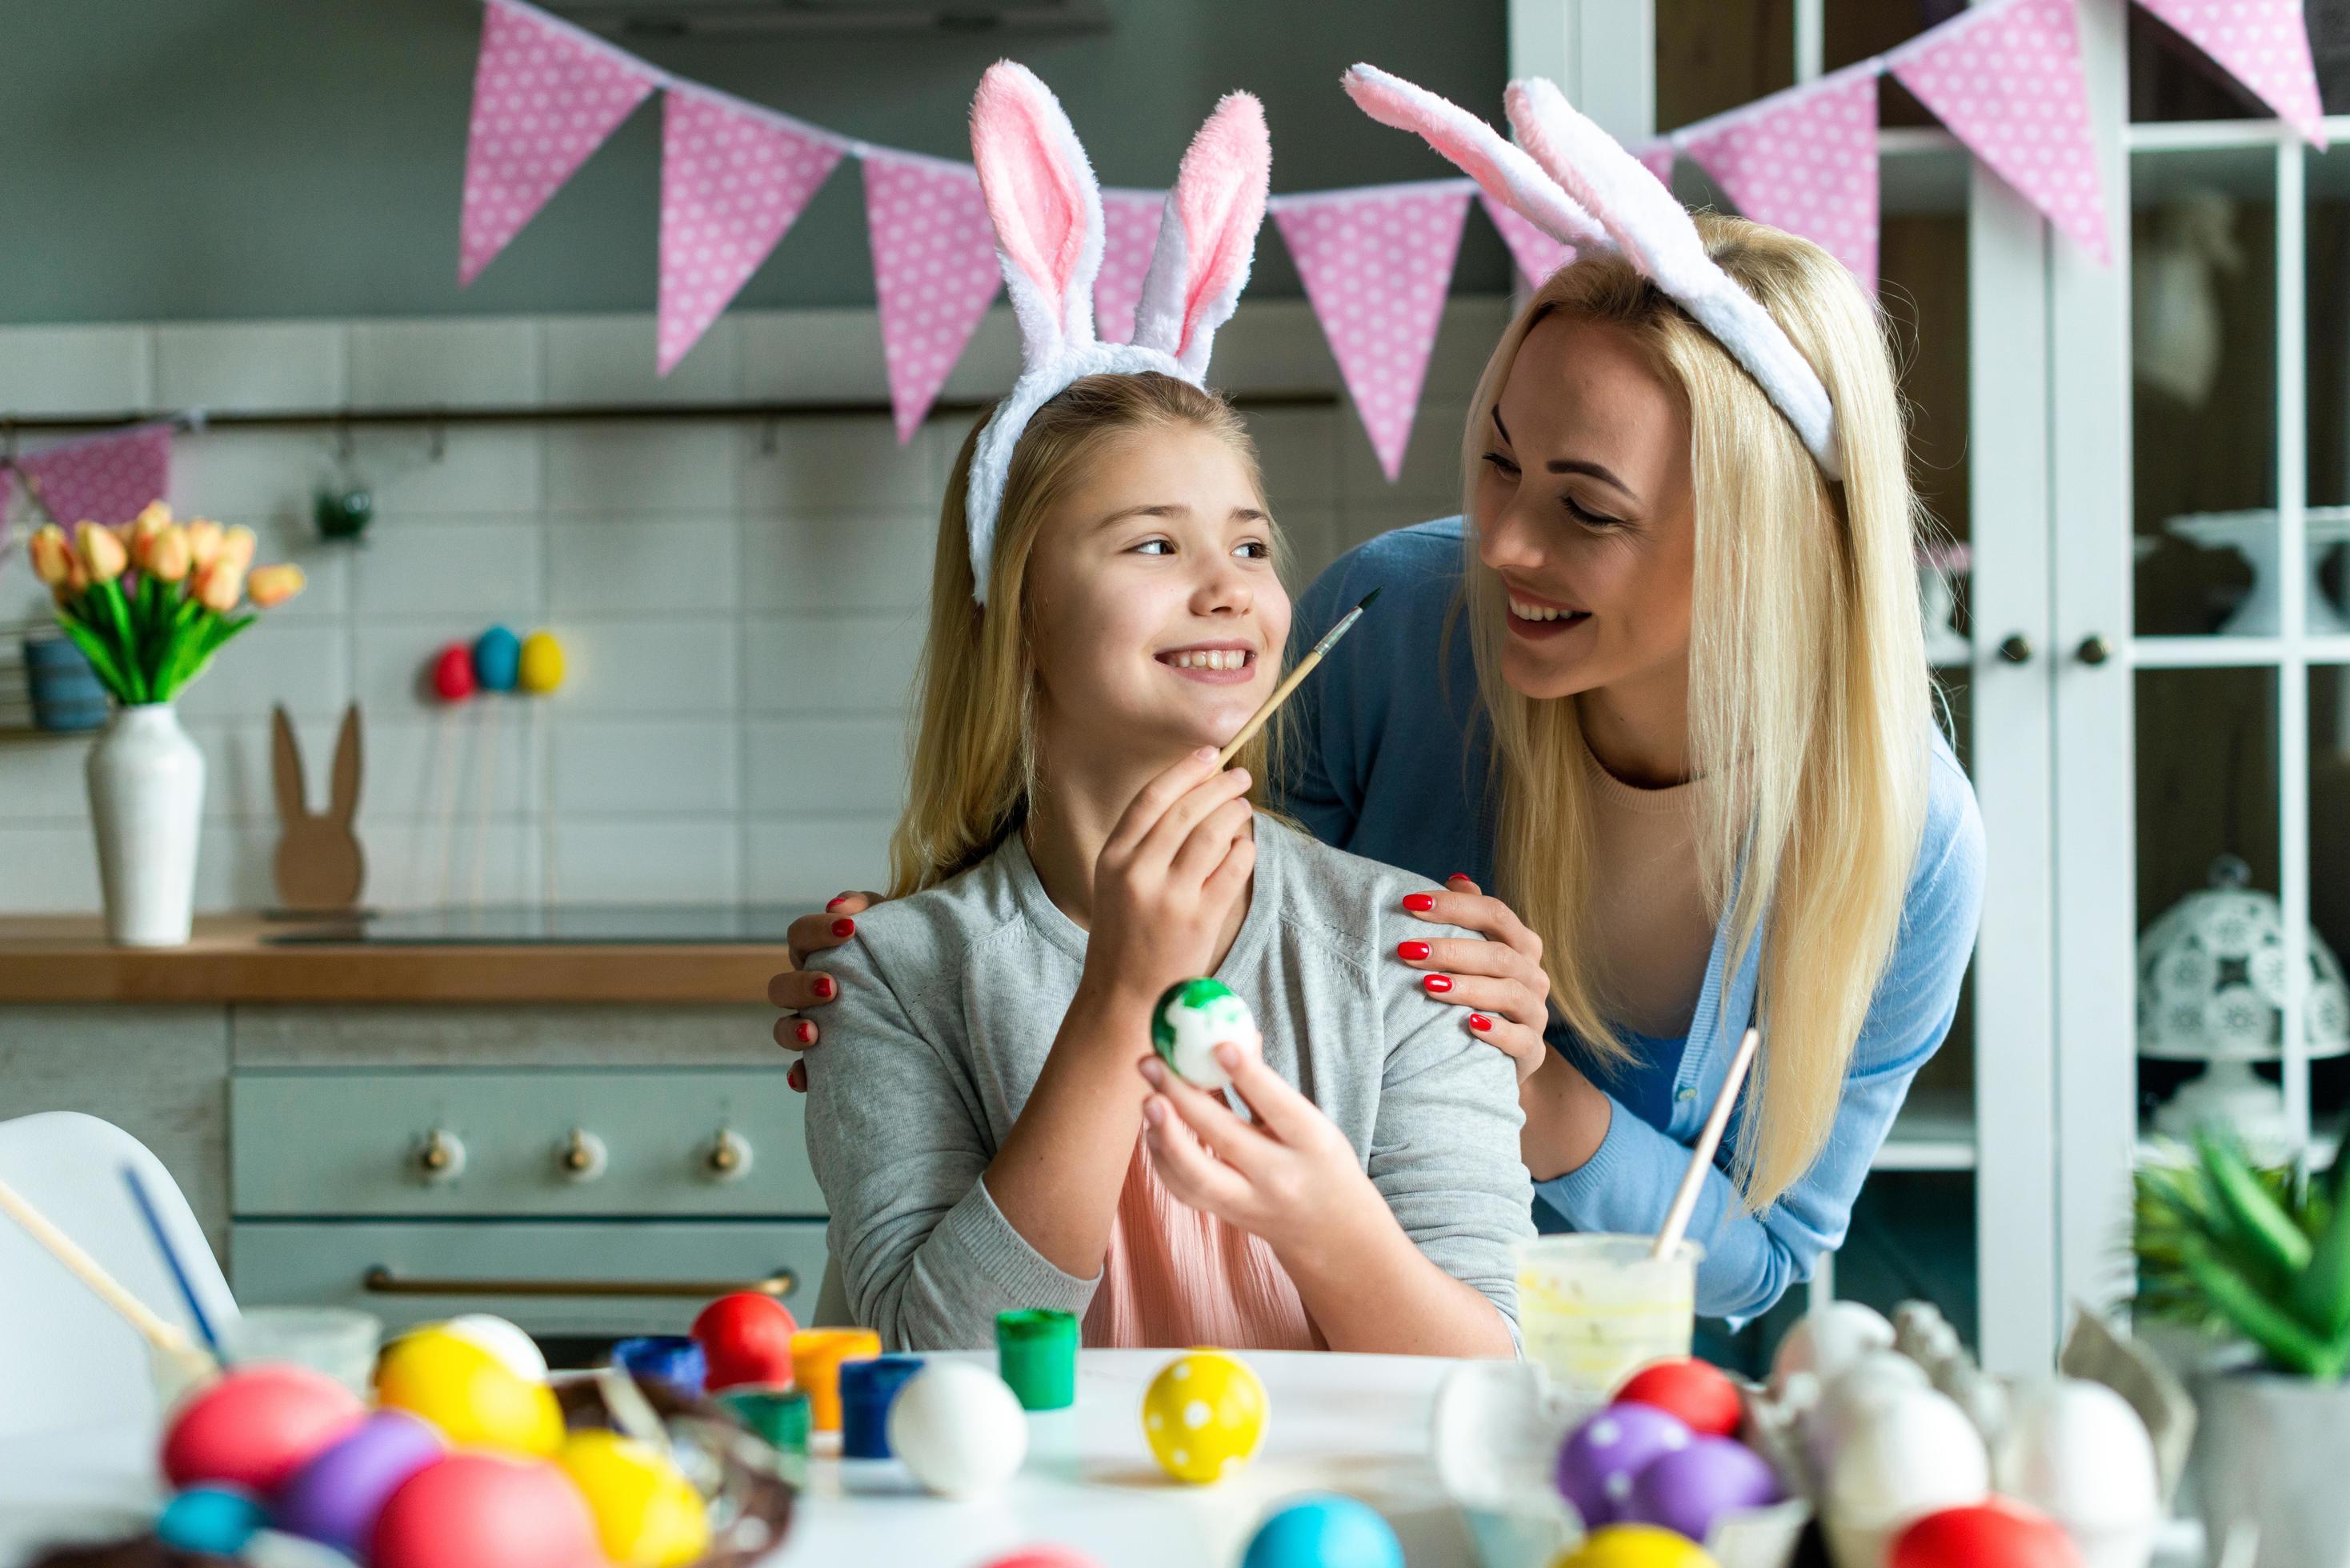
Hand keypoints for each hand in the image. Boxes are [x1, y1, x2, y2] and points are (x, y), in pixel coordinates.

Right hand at [768, 889, 881, 1089]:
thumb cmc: (900, 947)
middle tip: (833, 987)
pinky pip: (802, 1071)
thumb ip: (866, 905)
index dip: (817, 930)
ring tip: (814, 1033)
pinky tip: (802, 1079)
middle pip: (780, 987)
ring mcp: (812, 1023)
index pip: (799, 935)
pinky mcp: (826, 1057)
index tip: (849, 929)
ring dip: (792, 1031)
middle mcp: (806, 989)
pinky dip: (799, 1075)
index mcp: (817, 953)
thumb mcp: (889, 921)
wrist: (931, 989)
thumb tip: (840, 906)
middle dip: (801, 986)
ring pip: (782, 1028)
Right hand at [1082, 747, 1256, 1008]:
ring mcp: (1171, 897)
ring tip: (1244, 807)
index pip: (1151, 799)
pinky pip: (1233, 869)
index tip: (1209, 754)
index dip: (1184, 771)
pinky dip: (1245, 850)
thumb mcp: (1115, 883)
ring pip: (1213, 835)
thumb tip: (1191, 796)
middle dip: (1219, 786)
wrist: (1125, 996)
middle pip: (1186, 811)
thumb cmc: (1124, 935)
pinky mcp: (1200, 920)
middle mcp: (1139, 873)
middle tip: (1240, 777)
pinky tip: (1247, 845)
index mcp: (1112, 858)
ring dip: (1235, 813)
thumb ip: (1143, 844)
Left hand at [1137, 1043, 1382, 1263]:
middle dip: (1183, 1098)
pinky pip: (1185, 1190)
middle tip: (1153, 1062)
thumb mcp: (1310, 1121)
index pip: (1279, 1108)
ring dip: (1166, 1135)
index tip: (1219, 1044)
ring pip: (1198, 1176)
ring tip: (1148, 1098)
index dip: (1249, 1076)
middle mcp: (1281, 1178)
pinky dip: (1164, 1157)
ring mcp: (1251, 1203)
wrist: (1332, 1232)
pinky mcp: (1227, 1216)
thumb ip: (1267, 1085)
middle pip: (1226, 1138)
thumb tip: (1232, 1036)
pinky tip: (1154, 1126)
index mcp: (1313, 1145)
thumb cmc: (1319, 1162)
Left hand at [1395, 874, 1552, 1081]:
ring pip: (1508, 993)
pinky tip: (1470, 1025)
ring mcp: (1535, 1013)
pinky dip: (1497, 1032)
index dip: (1454, 906)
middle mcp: (1533, 975)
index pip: (1494, 913)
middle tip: (1407, 950)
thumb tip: (1456, 879)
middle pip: (1498, 953)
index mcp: (1521, 945)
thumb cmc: (1474, 993)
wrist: (1492, 1056)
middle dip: (1450, 950)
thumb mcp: (1472, 954)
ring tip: (1429, 985)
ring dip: (1467, 987)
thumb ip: (1468, 915)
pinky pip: (1521, 1039)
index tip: (1410, 903)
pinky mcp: (1532, 1050)